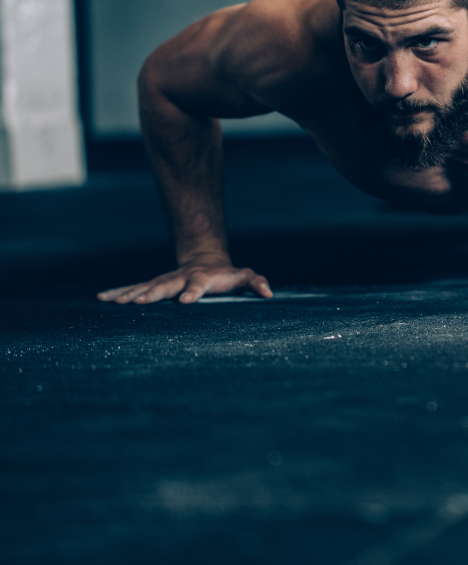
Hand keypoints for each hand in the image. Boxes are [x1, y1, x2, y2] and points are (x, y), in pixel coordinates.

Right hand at [97, 255, 272, 304]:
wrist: (205, 261)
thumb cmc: (227, 275)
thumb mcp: (244, 276)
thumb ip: (255, 282)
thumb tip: (269, 293)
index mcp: (202, 279)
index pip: (197, 286)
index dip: (192, 292)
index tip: (185, 301)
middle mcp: (179, 279)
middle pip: (165, 286)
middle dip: (153, 294)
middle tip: (140, 303)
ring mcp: (164, 281)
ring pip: (145, 287)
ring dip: (130, 295)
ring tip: (113, 303)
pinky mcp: (153, 286)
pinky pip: (134, 289)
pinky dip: (118, 293)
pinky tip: (102, 299)